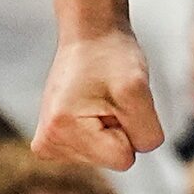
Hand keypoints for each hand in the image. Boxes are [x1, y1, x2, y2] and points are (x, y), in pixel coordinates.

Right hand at [35, 27, 163, 168]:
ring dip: (111, 127)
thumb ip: (147, 133)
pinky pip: (96, 152)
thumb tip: (138, 152)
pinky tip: (90, 105)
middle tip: (107, 96)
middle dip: (119, 128)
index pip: (124, 159)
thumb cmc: (111, 55)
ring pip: (106, 156)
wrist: (90, 34)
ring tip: (98, 97)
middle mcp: (47, 142)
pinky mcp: (54, 140)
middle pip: (113, 159)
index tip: (116, 99)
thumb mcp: (138, 89)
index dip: (130, 126)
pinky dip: (101, 130)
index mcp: (62, 130)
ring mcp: (48, 143)